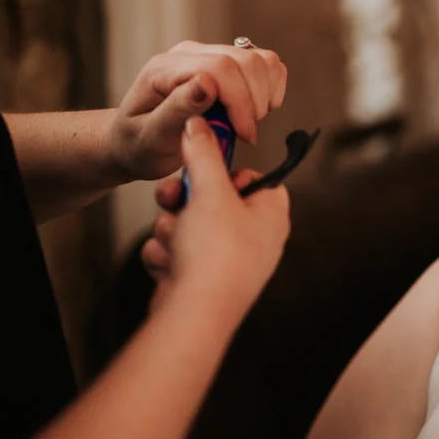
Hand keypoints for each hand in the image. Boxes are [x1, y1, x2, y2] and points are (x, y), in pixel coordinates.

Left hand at [107, 40, 287, 181]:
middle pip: (245, 61)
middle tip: (244, 133)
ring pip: (260, 60)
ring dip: (264, 95)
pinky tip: (255, 109)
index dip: (241, 102)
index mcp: (165, 69)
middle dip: (254, 102)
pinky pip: (265, 63)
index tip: (245, 135)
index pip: (220, 68)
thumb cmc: (139, 144)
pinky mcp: (227, 62)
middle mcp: (189, 53)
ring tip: (246, 122)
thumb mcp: (150, 136)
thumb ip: (177, 109)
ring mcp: (210, 54)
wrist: (134, 141)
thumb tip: (207, 84)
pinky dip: (271, 87)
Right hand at [140, 118, 290, 317]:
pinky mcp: (201, 280)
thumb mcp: (211, 190)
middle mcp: (255, 238)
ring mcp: (228, 262)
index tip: (202, 164)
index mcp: (271, 214)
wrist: (196, 314)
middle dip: (184, 200)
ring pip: (188, 225)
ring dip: (171, 229)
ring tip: (175, 241)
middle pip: (213, 200)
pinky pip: (177, 253)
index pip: (253, 177)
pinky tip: (170, 265)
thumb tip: (200, 123)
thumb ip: (204, 153)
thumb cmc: (216, 253)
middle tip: (173, 198)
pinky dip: (168, 256)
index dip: (225, 170)